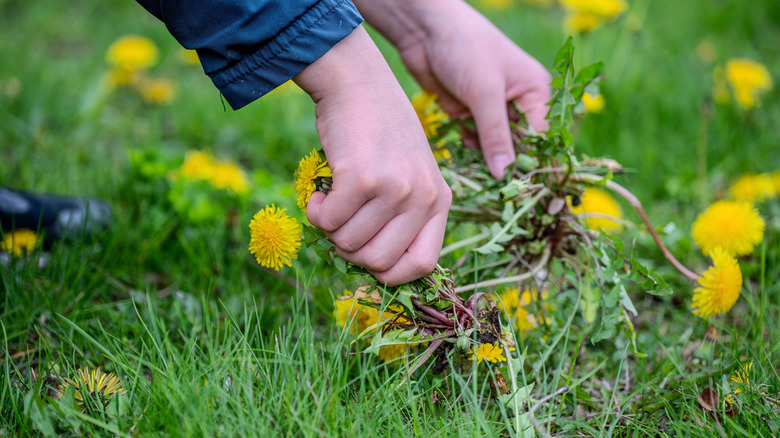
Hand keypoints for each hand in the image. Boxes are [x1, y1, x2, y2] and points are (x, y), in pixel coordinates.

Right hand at [294, 26, 451, 285]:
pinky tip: (318, 192)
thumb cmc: (378, 133)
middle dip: (350, 251)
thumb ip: (403, 216)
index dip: (390, 273)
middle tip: (341, 223)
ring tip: (331, 199)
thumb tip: (376, 269)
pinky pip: (328, 222)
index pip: (424, 265)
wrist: (358, 82)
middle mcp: (423, 197)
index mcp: (439, 199)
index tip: (367, 258)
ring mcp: (395, 188)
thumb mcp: (409, 172)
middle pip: (380, 263)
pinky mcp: (362, 179)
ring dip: (330, 228)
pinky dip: (315, 212)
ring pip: (349, 244)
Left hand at [354, 0, 551, 177]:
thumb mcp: (485, 92)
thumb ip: (495, 135)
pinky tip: (463, 151)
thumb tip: (505, 174)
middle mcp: (516, 103)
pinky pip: (473, 142)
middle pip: (519, 146)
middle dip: (508, 166)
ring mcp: (490, 110)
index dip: (533, 164)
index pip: (541, 138)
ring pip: (494, 148)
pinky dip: (468, 149)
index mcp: (535, 93)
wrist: (424, 29)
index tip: (523, 191)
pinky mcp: (467, 114)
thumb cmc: (465, 47)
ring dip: (485, 160)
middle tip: (500, 192)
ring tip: (479, 177)